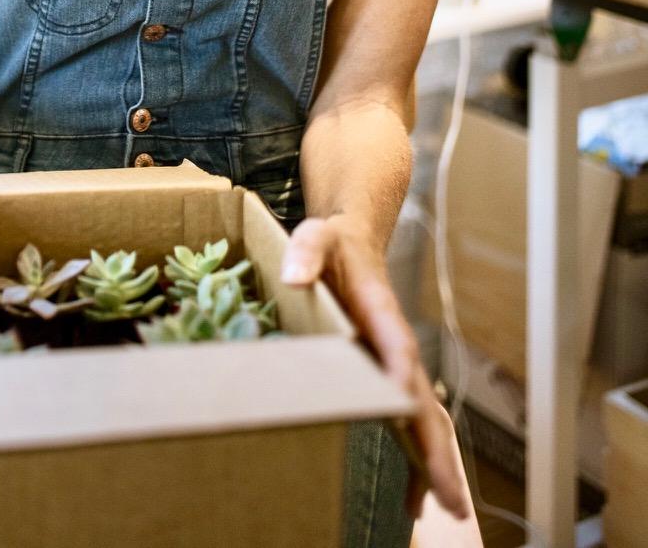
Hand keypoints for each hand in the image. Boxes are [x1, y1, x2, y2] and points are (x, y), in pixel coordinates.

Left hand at [281, 214, 470, 522]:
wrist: (351, 241)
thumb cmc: (333, 243)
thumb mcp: (316, 235)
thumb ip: (306, 250)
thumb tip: (294, 276)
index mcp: (381, 310)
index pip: (396, 344)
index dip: (402, 374)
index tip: (405, 406)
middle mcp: (395, 343)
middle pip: (423, 397)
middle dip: (436, 445)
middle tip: (449, 496)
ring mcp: (394, 363)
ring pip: (424, 416)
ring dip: (434, 460)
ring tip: (442, 508)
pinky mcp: (386, 376)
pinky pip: (408, 419)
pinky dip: (417, 455)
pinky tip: (414, 495)